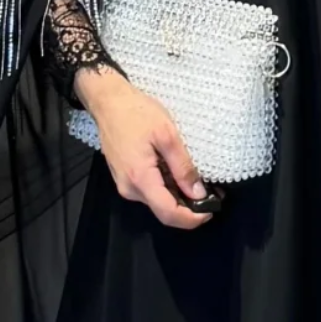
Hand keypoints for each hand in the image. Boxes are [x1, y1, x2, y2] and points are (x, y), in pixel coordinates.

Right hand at [75, 66, 220, 227]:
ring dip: (179, 198)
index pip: (168, 214)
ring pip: (157, 203)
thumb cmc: (137, 113)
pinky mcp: (125, 179)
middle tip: (212, 195)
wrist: (108, 102)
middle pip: (163, 211)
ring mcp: (125, 185)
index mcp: (140, 179)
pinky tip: (179, 175)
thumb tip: (198, 194)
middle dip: (189, 209)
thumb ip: (183, 167)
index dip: (192, 219)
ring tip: (199, 183)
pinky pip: (150, 192)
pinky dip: (168, 189)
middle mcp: (130, 189)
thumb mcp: (167, 135)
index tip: (211, 212)